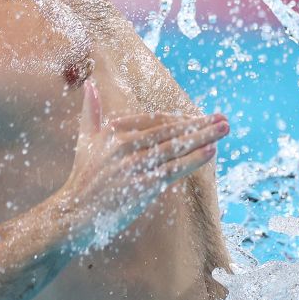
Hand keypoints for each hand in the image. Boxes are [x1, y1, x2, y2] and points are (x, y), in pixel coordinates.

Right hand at [56, 79, 227, 250]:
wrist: (74, 214)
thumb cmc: (82, 178)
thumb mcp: (85, 140)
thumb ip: (90, 112)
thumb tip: (89, 85)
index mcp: (114, 130)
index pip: (156, 119)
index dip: (181, 119)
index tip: (200, 118)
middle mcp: (125, 144)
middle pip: (171, 130)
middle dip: (200, 124)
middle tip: (223, 119)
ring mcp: (135, 164)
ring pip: (176, 147)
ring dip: (204, 137)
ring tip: (224, 129)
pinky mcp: (143, 185)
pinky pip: (174, 168)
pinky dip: (194, 159)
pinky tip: (211, 151)